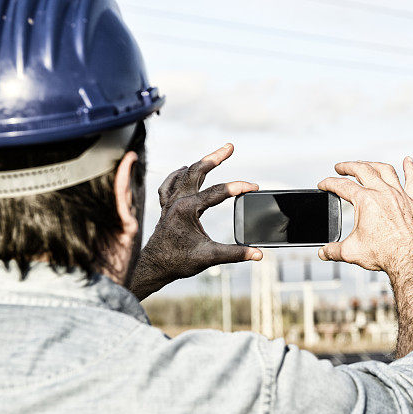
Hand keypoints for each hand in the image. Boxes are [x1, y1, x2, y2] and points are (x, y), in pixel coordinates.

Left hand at [129, 144, 261, 299]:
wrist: (154, 267)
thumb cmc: (178, 261)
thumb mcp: (210, 257)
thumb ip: (235, 253)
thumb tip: (258, 254)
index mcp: (187, 208)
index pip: (218, 192)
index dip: (238, 187)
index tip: (254, 187)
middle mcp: (177, 201)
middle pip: (197, 171)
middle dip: (215, 158)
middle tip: (230, 146)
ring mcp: (170, 203)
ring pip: (184, 175)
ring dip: (199, 164)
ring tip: (214, 157)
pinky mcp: (166, 208)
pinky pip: (169, 184)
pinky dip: (177, 175)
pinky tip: (183, 170)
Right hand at [317, 157, 412, 278]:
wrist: (410, 260)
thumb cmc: (384, 254)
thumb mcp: (351, 252)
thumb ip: (333, 251)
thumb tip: (323, 253)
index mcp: (366, 201)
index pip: (342, 186)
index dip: (329, 183)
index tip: (323, 185)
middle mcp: (383, 193)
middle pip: (363, 170)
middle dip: (348, 166)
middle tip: (340, 168)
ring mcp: (400, 195)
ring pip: (386, 170)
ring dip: (373, 164)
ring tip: (365, 164)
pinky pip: (412, 181)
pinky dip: (409, 169)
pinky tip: (407, 161)